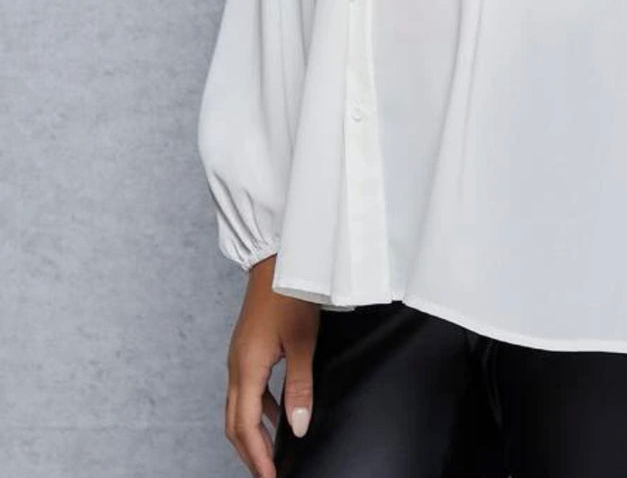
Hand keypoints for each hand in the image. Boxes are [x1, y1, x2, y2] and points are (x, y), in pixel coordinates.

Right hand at [224, 254, 320, 477]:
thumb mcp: (302, 342)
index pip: (245, 426)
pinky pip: (245, 390)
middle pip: (234, 423)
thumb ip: (299, 387)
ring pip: (237, 408)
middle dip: (249, 453)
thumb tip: (297, 428)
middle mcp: (236, 366)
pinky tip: (275, 414)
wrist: (277, 260)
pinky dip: (256, 410)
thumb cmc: (291, 294)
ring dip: (250, 434)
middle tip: (268, 475)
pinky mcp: (245, 349)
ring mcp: (238, 357)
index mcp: (246, 367)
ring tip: (270, 454)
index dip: (257, 456)